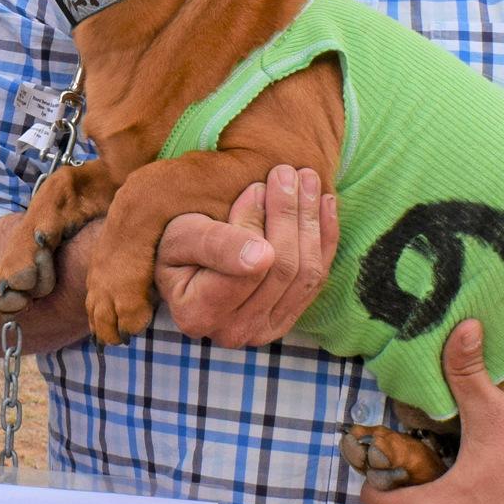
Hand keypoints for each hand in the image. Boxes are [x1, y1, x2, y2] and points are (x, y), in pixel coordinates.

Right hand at [155, 165, 337, 347]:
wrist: (186, 266)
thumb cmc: (177, 247)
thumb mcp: (181, 236)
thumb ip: (214, 243)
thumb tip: (262, 254)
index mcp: (198, 314)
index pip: (246, 269)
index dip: (255, 223)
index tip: (255, 186)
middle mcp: (234, 332)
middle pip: (282, 271)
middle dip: (289, 214)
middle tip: (288, 171)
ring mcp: (265, 330)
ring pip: (306, 274)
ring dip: (310, 220)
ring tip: (307, 178)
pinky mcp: (287, 319)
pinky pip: (318, 280)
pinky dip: (326, 238)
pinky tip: (325, 203)